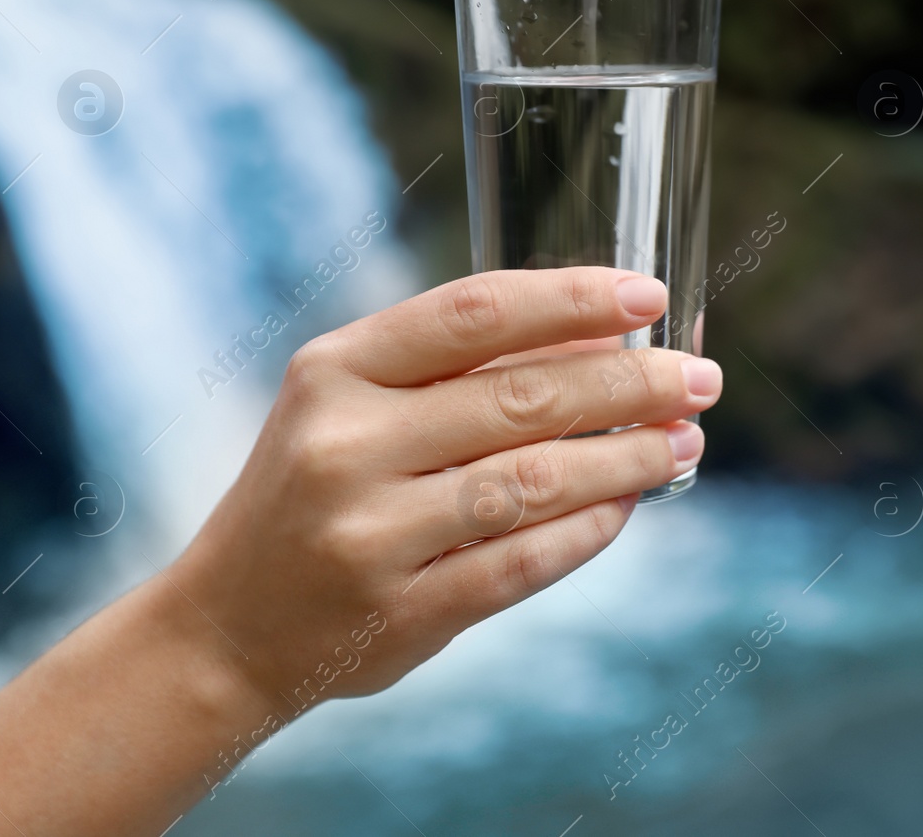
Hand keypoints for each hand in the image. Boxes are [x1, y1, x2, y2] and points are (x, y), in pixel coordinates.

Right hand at [170, 266, 721, 714]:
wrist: (224, 628)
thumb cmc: (312, 493)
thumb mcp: (352, 407)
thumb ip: (458, 371)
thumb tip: (602, 336)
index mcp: (333, 370)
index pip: (473, 312)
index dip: (572, 298)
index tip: (650, 295)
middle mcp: (345, 443)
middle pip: (521, 396)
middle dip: (629, 384)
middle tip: (698, 379)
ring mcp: (368, 534)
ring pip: (533, 481)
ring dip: (626, 459)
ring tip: (683, 442)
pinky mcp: (397, 613)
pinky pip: (521, 562)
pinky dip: (587, 531)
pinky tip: (626, 507)